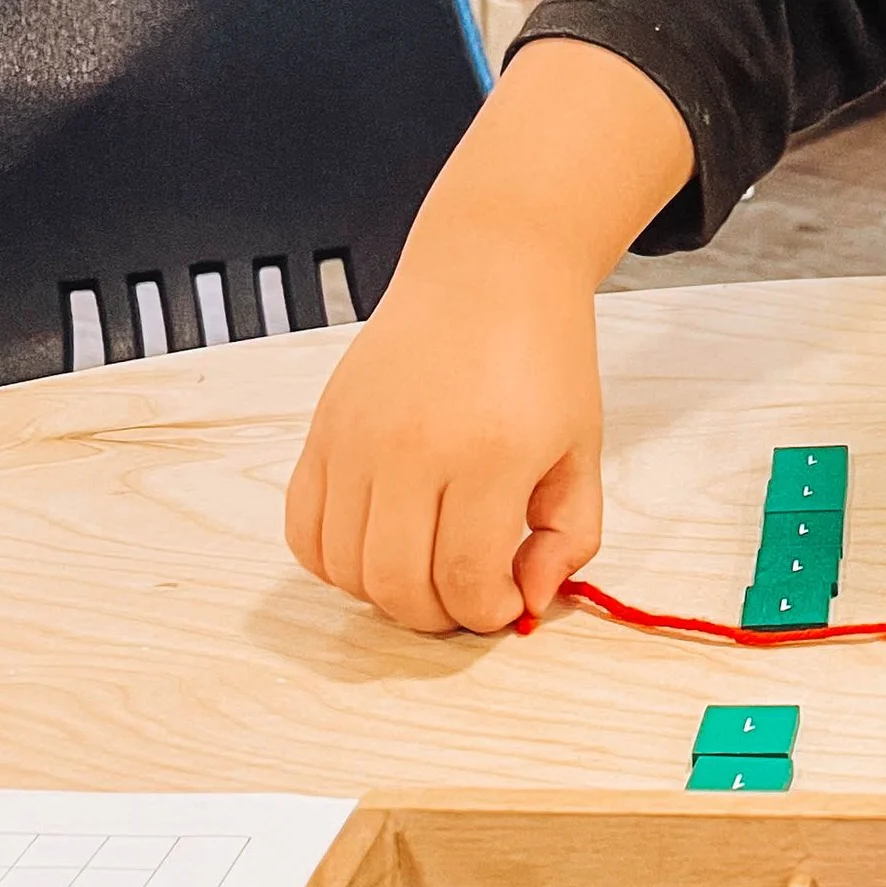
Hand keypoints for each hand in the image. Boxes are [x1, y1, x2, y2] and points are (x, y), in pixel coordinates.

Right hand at [286, 255, 603, 635]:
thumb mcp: (583, 452)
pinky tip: (378, 547)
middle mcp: (410, 448)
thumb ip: (568, 539)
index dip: (484, 612)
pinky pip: (302, 529)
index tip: (504, 602)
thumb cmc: (544, 357)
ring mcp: (355, 439)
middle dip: (436, 615)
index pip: (463, 577)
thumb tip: (526, 601)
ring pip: (344, 568)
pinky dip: (334, 561)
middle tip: (466, 596)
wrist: (489, 271)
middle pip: (396, 584)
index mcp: (489, 455)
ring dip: (385, 593)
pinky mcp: (322, 429)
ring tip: (426, 569)